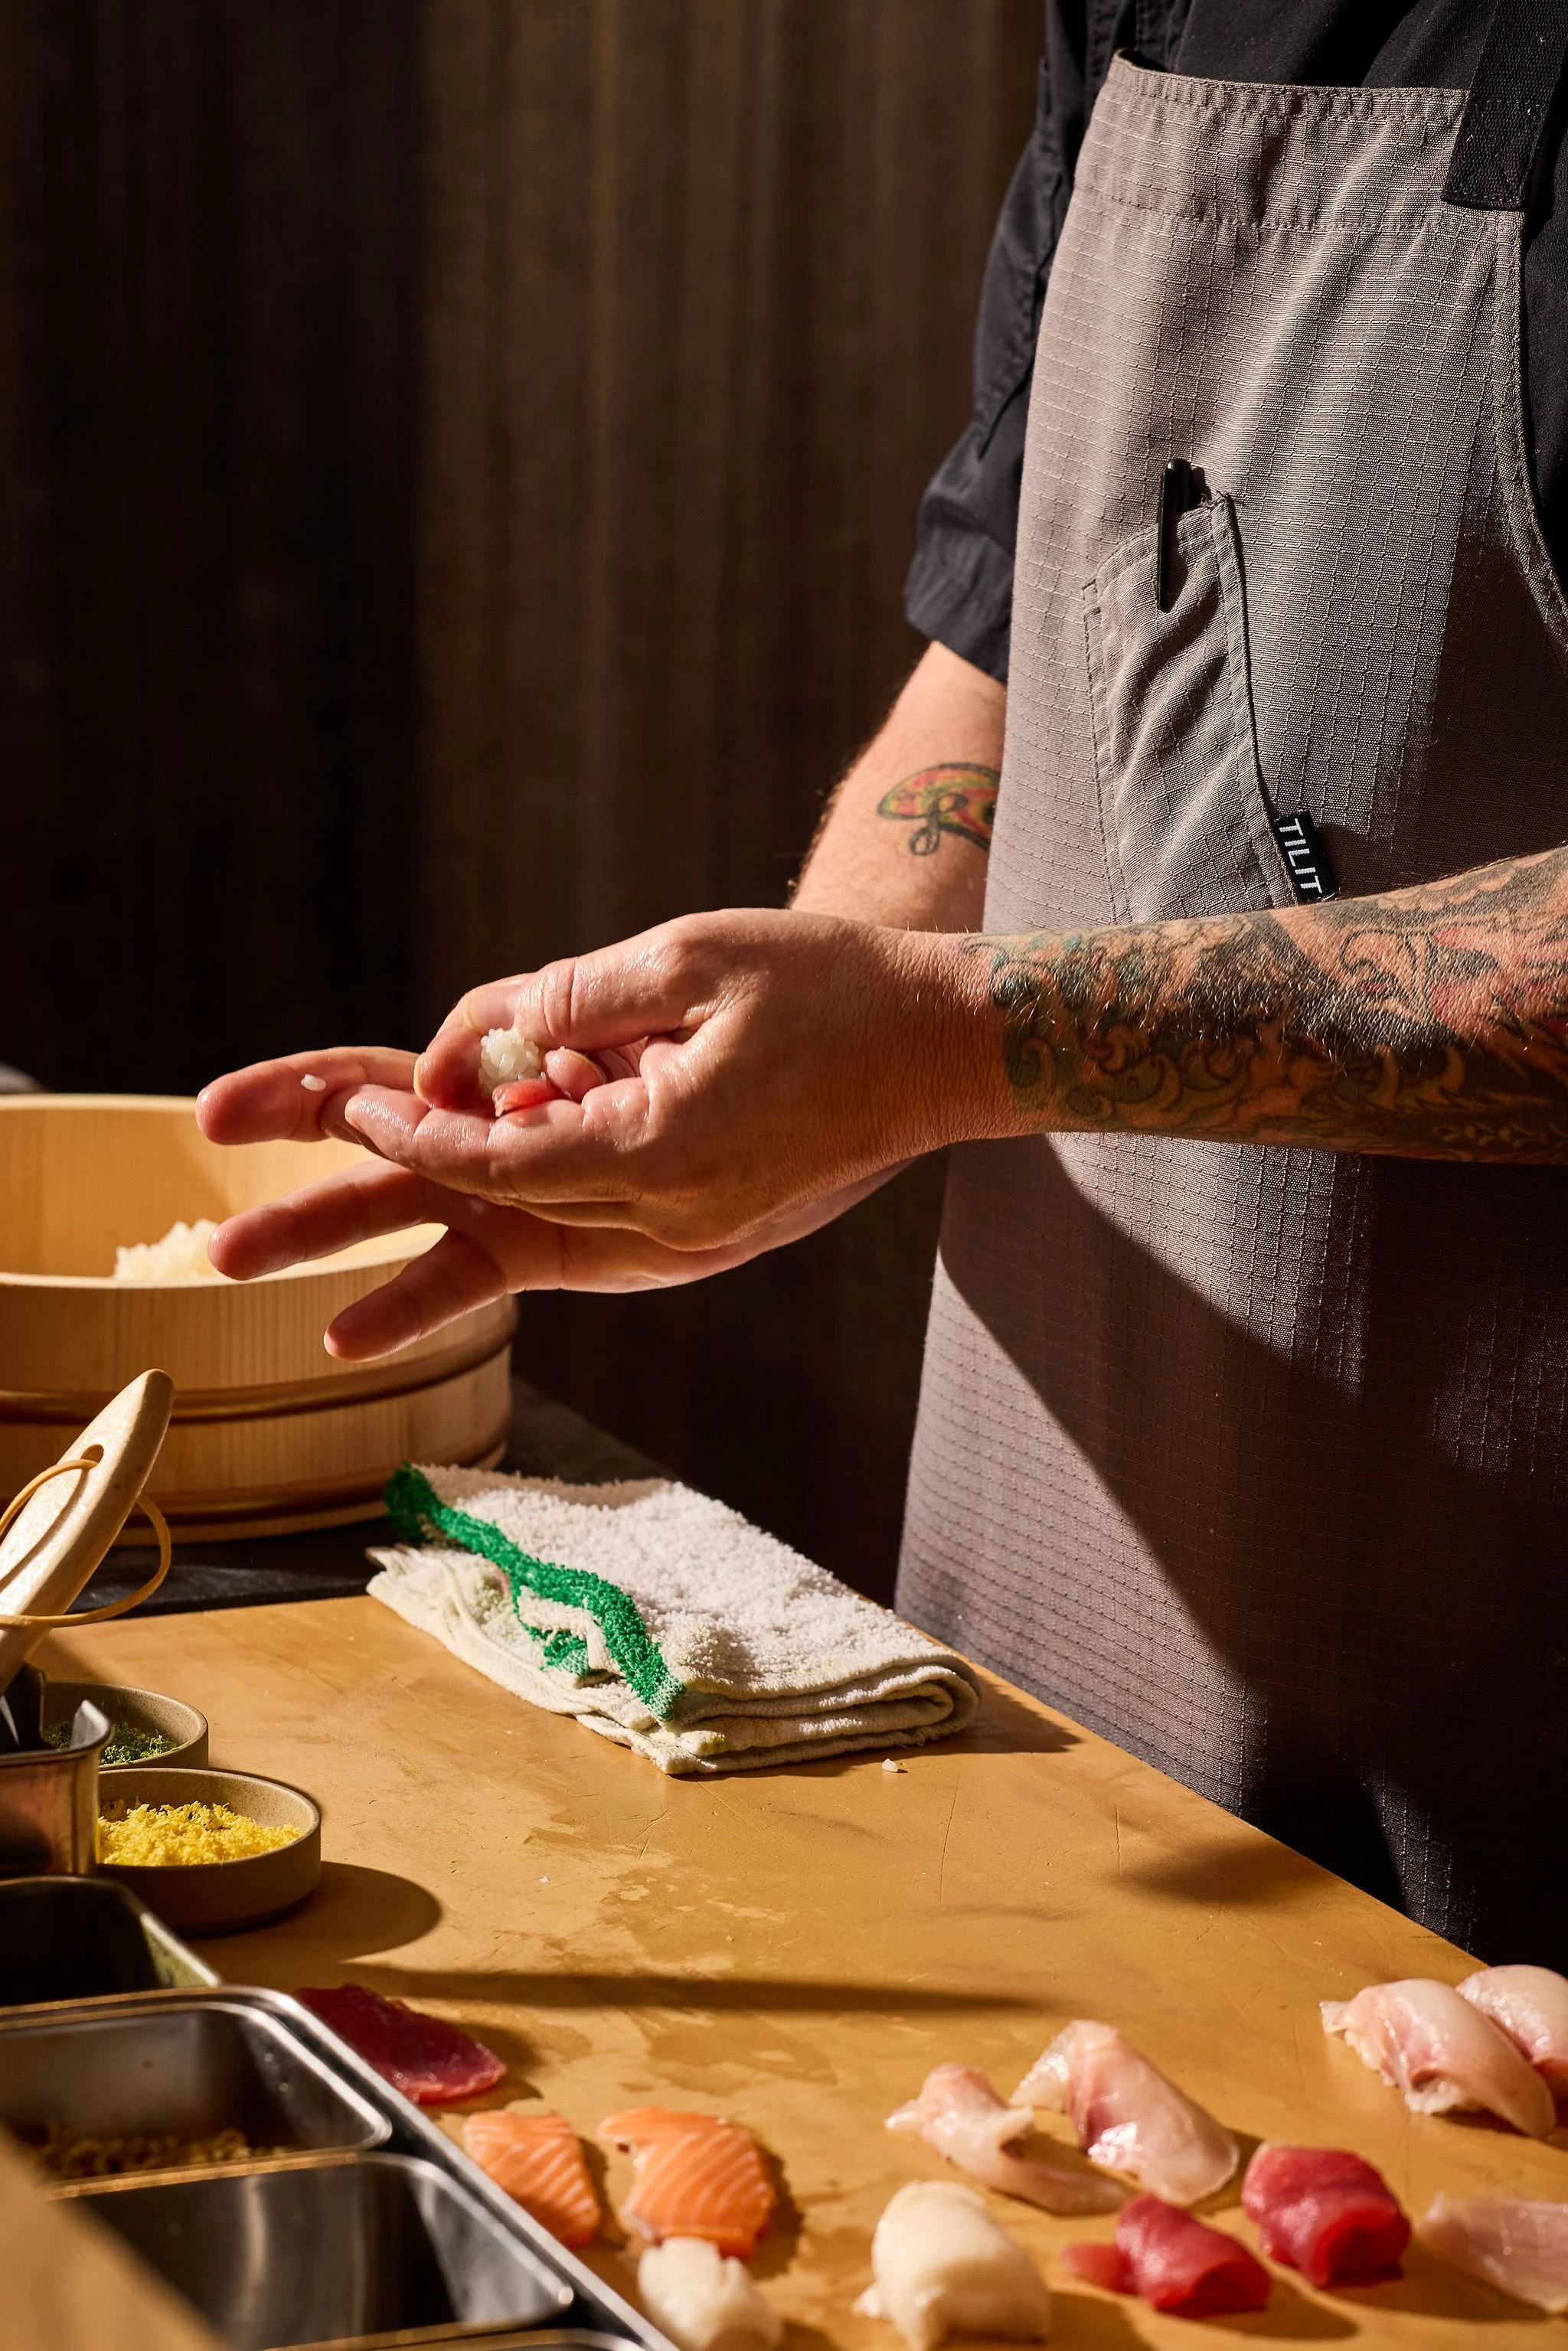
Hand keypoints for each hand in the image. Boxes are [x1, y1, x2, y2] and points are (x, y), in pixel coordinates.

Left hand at [197, 912, 1000, 1355]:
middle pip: (468, 1222)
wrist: (941, 1052)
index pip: (487, 1157)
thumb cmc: (827, 989)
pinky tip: (390, 1301)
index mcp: (657, 1154)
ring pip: (507, 1245)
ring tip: (289, 1293)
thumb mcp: (691, 957)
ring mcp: (676, 1244)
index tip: (335, 1101)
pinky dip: (478, 1257)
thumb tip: (481, 1041)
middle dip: (339, 1219)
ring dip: (391, 1257)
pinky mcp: (689, 1241)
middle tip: (217, 1248)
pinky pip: (564, 1248)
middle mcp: (657, 1221)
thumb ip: (570, 999)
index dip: (401, 1125)